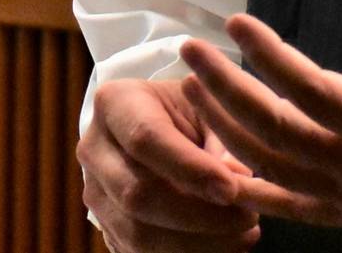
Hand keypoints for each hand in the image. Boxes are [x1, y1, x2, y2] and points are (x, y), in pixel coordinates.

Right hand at [78, 75, 261, 251]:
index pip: (145, 138)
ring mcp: (95, 192)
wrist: (161, 127)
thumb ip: (223, 140)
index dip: (189, 168)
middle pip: (136, 194)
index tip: (231, 189)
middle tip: (247, 217)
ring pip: (138, 234)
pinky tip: (223, 245)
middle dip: (198, 215)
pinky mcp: (106, 227)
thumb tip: (236, 181)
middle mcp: (94, 148)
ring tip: (244, 234)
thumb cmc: (190, 110)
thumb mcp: (208, 108)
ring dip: (197, 244)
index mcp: (115, 102)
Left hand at [178, 12, 341, 250]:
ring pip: (270, 164)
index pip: (316, 91)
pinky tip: (216, 169)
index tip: (236, 23)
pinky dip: (248, 189)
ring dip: (224, 126)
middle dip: (225, 86)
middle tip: (188, 48)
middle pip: (275, 125)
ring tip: (191, 87)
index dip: (272, 57)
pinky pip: (288, 207)